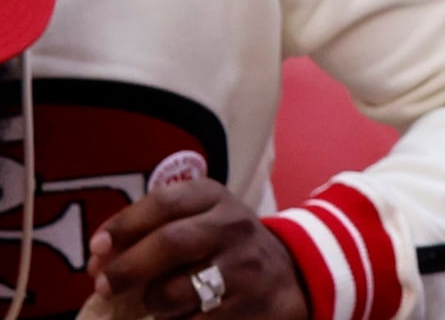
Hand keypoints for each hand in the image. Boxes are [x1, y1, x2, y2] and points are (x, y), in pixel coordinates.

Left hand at [85, 180, 309, 319]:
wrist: (285, 278)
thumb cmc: (221, 247)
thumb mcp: (198, 222)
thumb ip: (150, 231)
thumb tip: (98, 261)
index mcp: (214, 198)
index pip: (164, 202)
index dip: (123, 226)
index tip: (96, 249)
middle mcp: (232, 226)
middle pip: (170, 242)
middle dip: (127, 268)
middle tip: (104, 287)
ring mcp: (242, 268)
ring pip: (173, 291)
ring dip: (152, 303)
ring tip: (156, 304)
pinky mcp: (244, 308)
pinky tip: (181, 317)